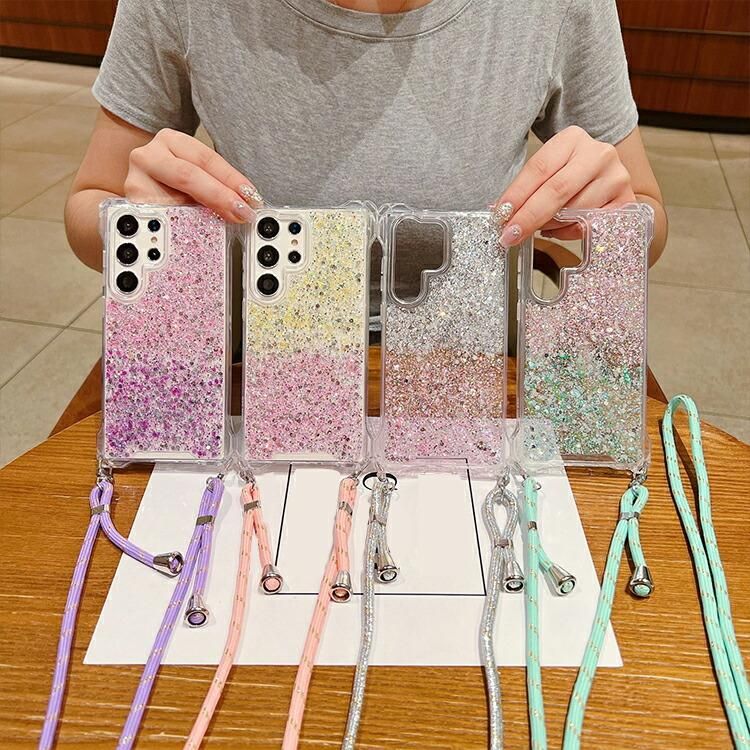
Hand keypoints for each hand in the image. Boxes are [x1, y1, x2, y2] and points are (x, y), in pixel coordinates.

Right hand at [124, 128, 261, 221]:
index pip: (206, 158)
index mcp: (170, 142)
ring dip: (203, 212)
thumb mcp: (197, 184)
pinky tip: (197, 233)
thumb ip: (215, 191)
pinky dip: (182, 227)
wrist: (136, 209)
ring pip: (173, 195)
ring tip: (226, 222)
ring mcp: (135, 182)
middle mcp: (148, 156)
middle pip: (189, 174)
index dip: (231, 178)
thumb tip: (244, 207)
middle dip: (220, 195)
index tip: (251, 197)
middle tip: (243, 212)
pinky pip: (161, 218)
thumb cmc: (173, 193)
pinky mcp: (130, 209)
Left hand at [492, 125, 635, 243]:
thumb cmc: (569, 177)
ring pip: (574, 211)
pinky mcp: (627, 202)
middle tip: (509, 235)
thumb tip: (500, 213)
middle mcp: (599, 154)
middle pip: (557, 190)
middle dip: (528, 216)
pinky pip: (589, 226)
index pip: (539, 168)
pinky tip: (562, 228)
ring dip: (549, 226)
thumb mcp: (548, 172)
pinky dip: (569, 232)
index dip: (516, 194)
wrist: (607, 181)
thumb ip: (527, 189)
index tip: (500, 215)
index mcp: (572, 139)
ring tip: (541, 227)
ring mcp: (617, 177)